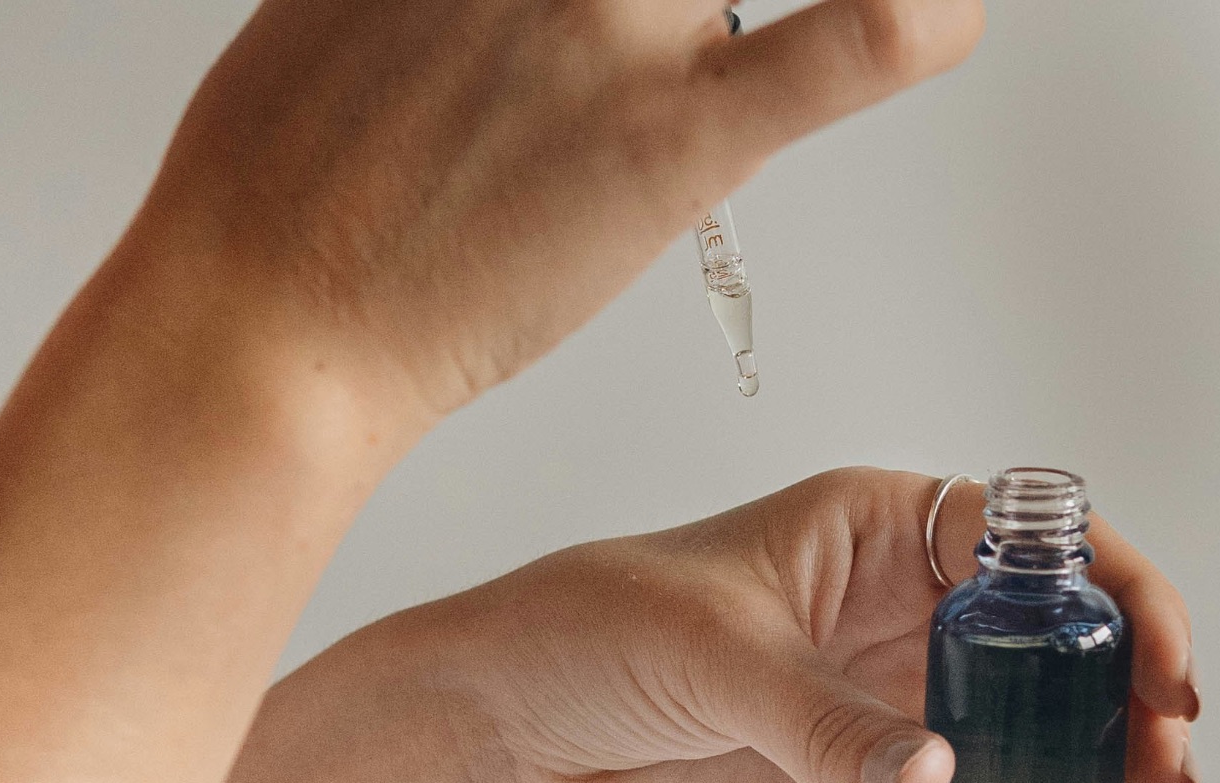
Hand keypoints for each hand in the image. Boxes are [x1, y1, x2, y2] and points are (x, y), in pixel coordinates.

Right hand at [121, 0, 983, 424]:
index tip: (673, 7)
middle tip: (675, 42)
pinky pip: (837, 48)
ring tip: (674, 93)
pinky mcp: (673, 135)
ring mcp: (616, 22)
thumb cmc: (298, 176)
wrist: (273, 315)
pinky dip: (910, 20)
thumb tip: (525, 6)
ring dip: (725, 18)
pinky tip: (946, 14)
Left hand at [404, 467, 1203, 782]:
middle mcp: (904, 618)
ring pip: (1024, 762)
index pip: (1037, 549)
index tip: (1162, 671)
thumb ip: (822, 717)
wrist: (501, 739)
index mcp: (882, 532)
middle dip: (1127, 725)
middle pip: (1054, 665)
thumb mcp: (710, 650)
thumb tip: (933, 777)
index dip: (1120, 599)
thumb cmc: (586, 631)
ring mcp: (887, 714)